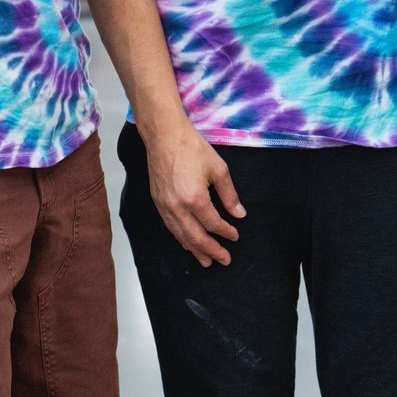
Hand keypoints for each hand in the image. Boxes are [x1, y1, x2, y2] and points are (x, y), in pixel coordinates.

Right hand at [143, 122, 245, 267]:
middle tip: (224, 259)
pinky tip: (187, 243)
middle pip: (196, 237)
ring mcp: (165, 206)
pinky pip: (170, 227)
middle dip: (212, 250)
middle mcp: (177, 207)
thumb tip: (239, 214)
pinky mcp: (157, 202)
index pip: (213, 224)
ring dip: (195, 250)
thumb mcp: (218, 168)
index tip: (235, 235)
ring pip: (181, 236)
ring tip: (206, 261)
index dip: (226, 232)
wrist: (164, 135)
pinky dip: (180, 238)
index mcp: (195, 198)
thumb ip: (229, 194)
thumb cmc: (191, 147)